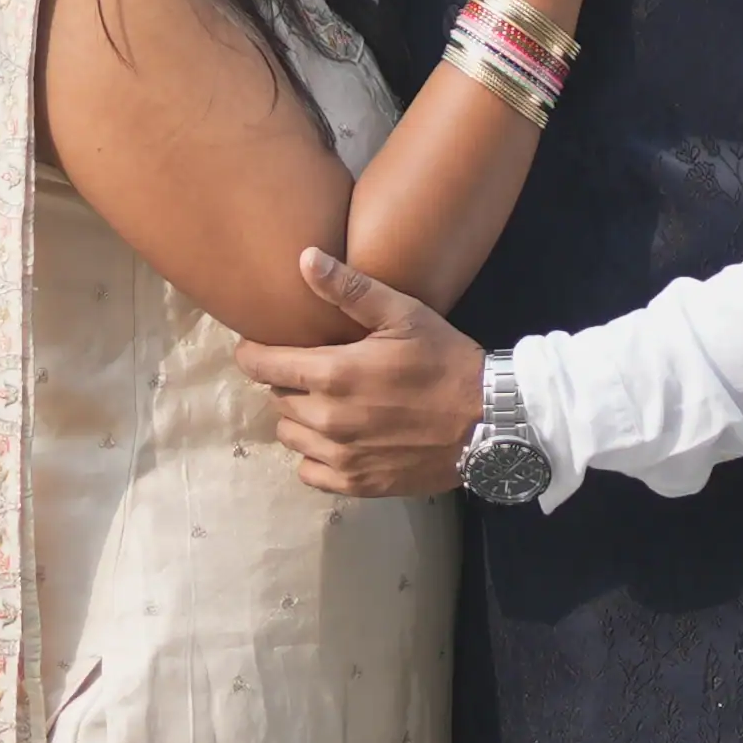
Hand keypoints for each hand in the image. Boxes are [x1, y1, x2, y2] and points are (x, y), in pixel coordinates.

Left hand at [237, 251, 483, 498]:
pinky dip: (315, 455)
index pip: (260, 366)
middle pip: (276, 398)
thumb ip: (350, 289)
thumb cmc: (446, 360)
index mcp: (332, 374)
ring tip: (328, 404)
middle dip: (287, 382)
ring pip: (289, 434)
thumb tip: (304, 259)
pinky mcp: (355, 484)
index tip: (258, 348)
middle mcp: (327, 419)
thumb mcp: (404, 315)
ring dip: (300, 418)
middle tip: (315, 372)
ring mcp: (340, 456)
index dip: (253, 353)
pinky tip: (338, 439)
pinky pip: (308, 471)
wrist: (490, 422)